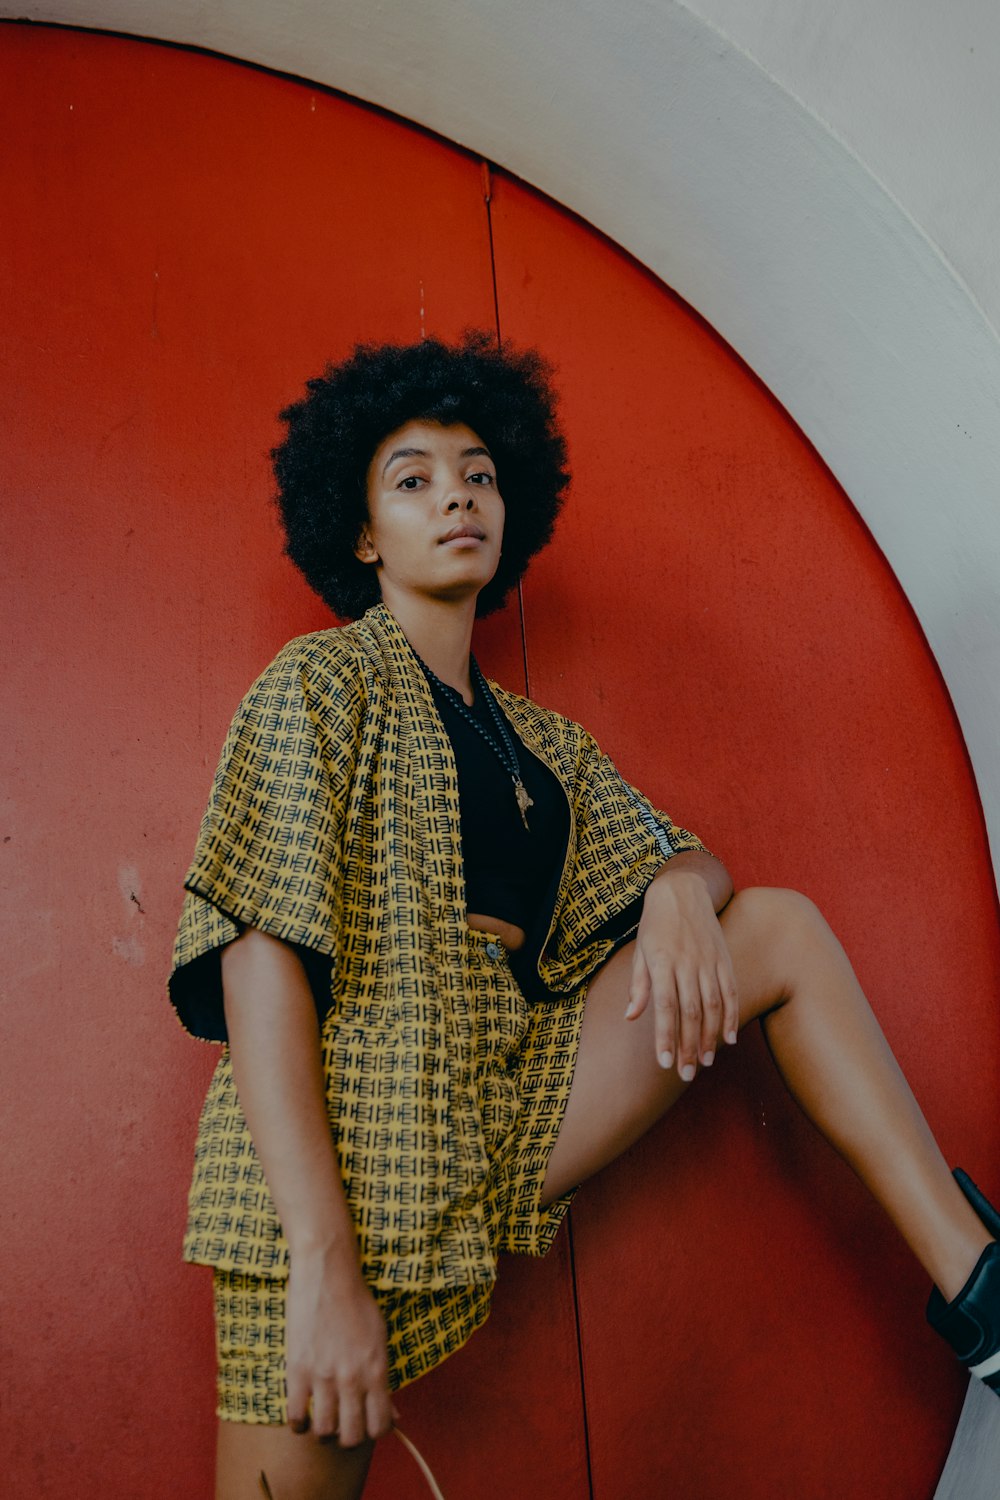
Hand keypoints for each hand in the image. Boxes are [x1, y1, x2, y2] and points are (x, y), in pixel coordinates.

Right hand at [285, 1251, 395, 1446]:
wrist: (328, 1274)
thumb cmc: (357, 1303)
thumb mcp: (380, 1339)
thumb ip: (384, 1380)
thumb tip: (395, 1416)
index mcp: (377, 1370)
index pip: (381, 1425)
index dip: (375, 1431)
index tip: (368, 1424)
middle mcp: (352, 1378)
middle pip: (351, 1436)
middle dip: (349, 1438)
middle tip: (344, 1427)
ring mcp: (323, 1376)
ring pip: (324, 1432)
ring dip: (324, 1432)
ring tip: (323, 1421)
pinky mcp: (298, 1370)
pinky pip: (296, 1416)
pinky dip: (299, 1424)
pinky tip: (302, 1416)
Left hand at [624, 868, 738, 1077]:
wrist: (682, 890)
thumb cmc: (655, 924)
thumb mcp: (640, 951)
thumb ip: (639, 986)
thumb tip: (631, 1017)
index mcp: (662, 962)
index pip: (665, 1007)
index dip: (666, 1037)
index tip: (665, 1063)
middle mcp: (687, 963)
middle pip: (690, 1013)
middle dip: (688, 1046)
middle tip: (686, 1074)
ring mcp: (709, 961)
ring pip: (713, 1006)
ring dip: (710, 1037)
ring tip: (705, 1062)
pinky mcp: (724, 959)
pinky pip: (731, 992)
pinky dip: (731, 1017)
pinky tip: (728, 1038)